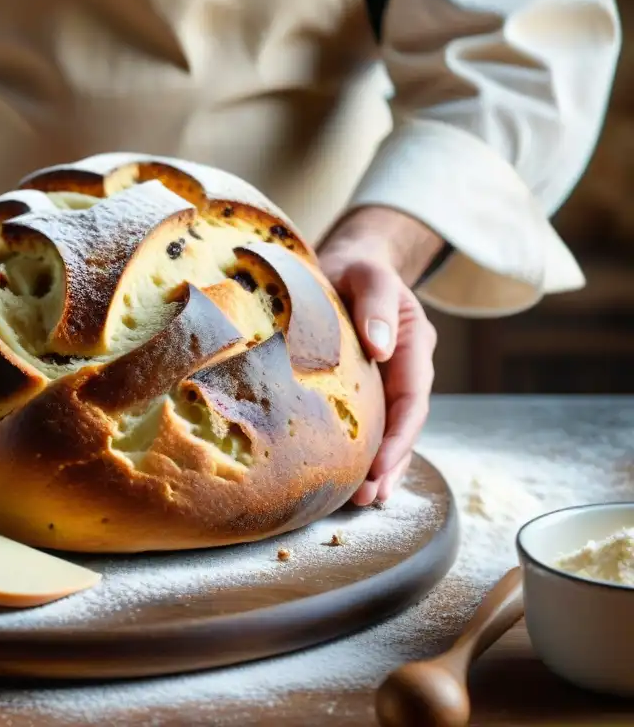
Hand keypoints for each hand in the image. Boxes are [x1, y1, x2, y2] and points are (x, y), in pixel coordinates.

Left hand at [318, 206, 443, 505]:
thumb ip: (376, 304)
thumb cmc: (356, 266)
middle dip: (390, 464)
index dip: (399, 437)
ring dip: (378, 466)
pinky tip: (347, 476)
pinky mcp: (364, 385)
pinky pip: (368, 422)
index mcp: (415, 345)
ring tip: (359, 500)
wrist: (346, 261)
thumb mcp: (368, 274)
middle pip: (404, 424)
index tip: (379, 466)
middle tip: (367, 497)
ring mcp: (386, 379)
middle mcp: (405, 367)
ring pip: (388, 429)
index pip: (412, 400)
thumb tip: (381, 347)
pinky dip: (362, 450)